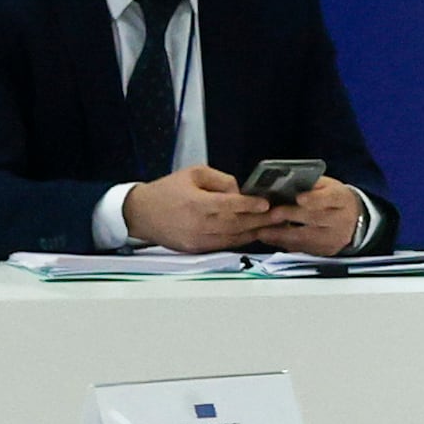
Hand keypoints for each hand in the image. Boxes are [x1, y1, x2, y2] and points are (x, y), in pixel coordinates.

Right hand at [125, 164, 277, 252]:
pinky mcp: (198, 249)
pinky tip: (254, 233)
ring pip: (234, 237)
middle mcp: (199, 224)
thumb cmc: (168, 190)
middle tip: (281, 215)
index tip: (266, 203)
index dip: (249, 205)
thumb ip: (220, 180)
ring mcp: (199, 240)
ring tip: (274, 225)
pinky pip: (225, 245)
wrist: (141, 214)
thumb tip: (240, 191)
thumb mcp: (193, 174)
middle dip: (261, 220)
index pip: (229, 206)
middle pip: (236, 224)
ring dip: (255, 232)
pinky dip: (241, 239)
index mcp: (196, 204)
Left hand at [258, 178, 366, 256]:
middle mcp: (342, 220)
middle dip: (292, 216)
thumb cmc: (332, 198)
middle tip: (272, 214)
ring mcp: (335, 238)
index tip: (299, 198)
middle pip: (316, 219)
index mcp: (342, 199)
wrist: (351, 218)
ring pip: (307, 237)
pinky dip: (284, 243)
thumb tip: (284, 184)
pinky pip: (303, 248)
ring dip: (282, 235)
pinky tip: (270, 238)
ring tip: (262, 231)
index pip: (331, 198)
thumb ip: (309, 184)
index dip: (315, 199)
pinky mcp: (326, 250)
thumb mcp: (326, 185)